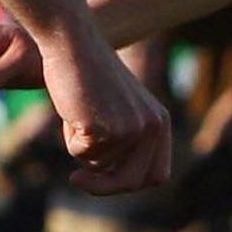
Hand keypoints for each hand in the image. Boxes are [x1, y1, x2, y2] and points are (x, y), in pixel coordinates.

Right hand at [41, 35, 171, 194]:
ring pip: (99, 167)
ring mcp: (131, 129)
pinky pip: (81, 153)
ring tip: (78, 115)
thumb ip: (124, 143)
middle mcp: (152, 127)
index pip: (157, 175)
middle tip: (75, 178)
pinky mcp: (106, 128)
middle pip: (132, 182)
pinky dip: (70, 138)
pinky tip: (72, 110)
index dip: (130, 183)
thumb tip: (115, 183)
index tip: (106, 179)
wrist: (73, 44)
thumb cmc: (88, 76)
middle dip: (102, 187)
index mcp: (161, 122)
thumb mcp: (117, 111)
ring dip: (81, 150)